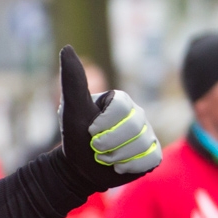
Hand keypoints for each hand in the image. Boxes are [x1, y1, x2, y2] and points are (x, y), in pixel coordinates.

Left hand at [58, 46, 161, 190]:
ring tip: (106, 157)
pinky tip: (119, 166)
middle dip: (109, 143)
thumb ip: (73, 80)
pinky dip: (130, 167)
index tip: (90, 130)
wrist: (78, 169)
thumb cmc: (75, 137)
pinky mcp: (152, 153)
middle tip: (95, 148)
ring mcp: (147, 134)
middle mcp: (137, 114)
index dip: (104, 124)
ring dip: (116, 157)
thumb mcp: (71, 109)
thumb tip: (66, 47)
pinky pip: (151, 159)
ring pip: (142, 145)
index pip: (123, 107)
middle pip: (134, 127)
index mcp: (120, 101)